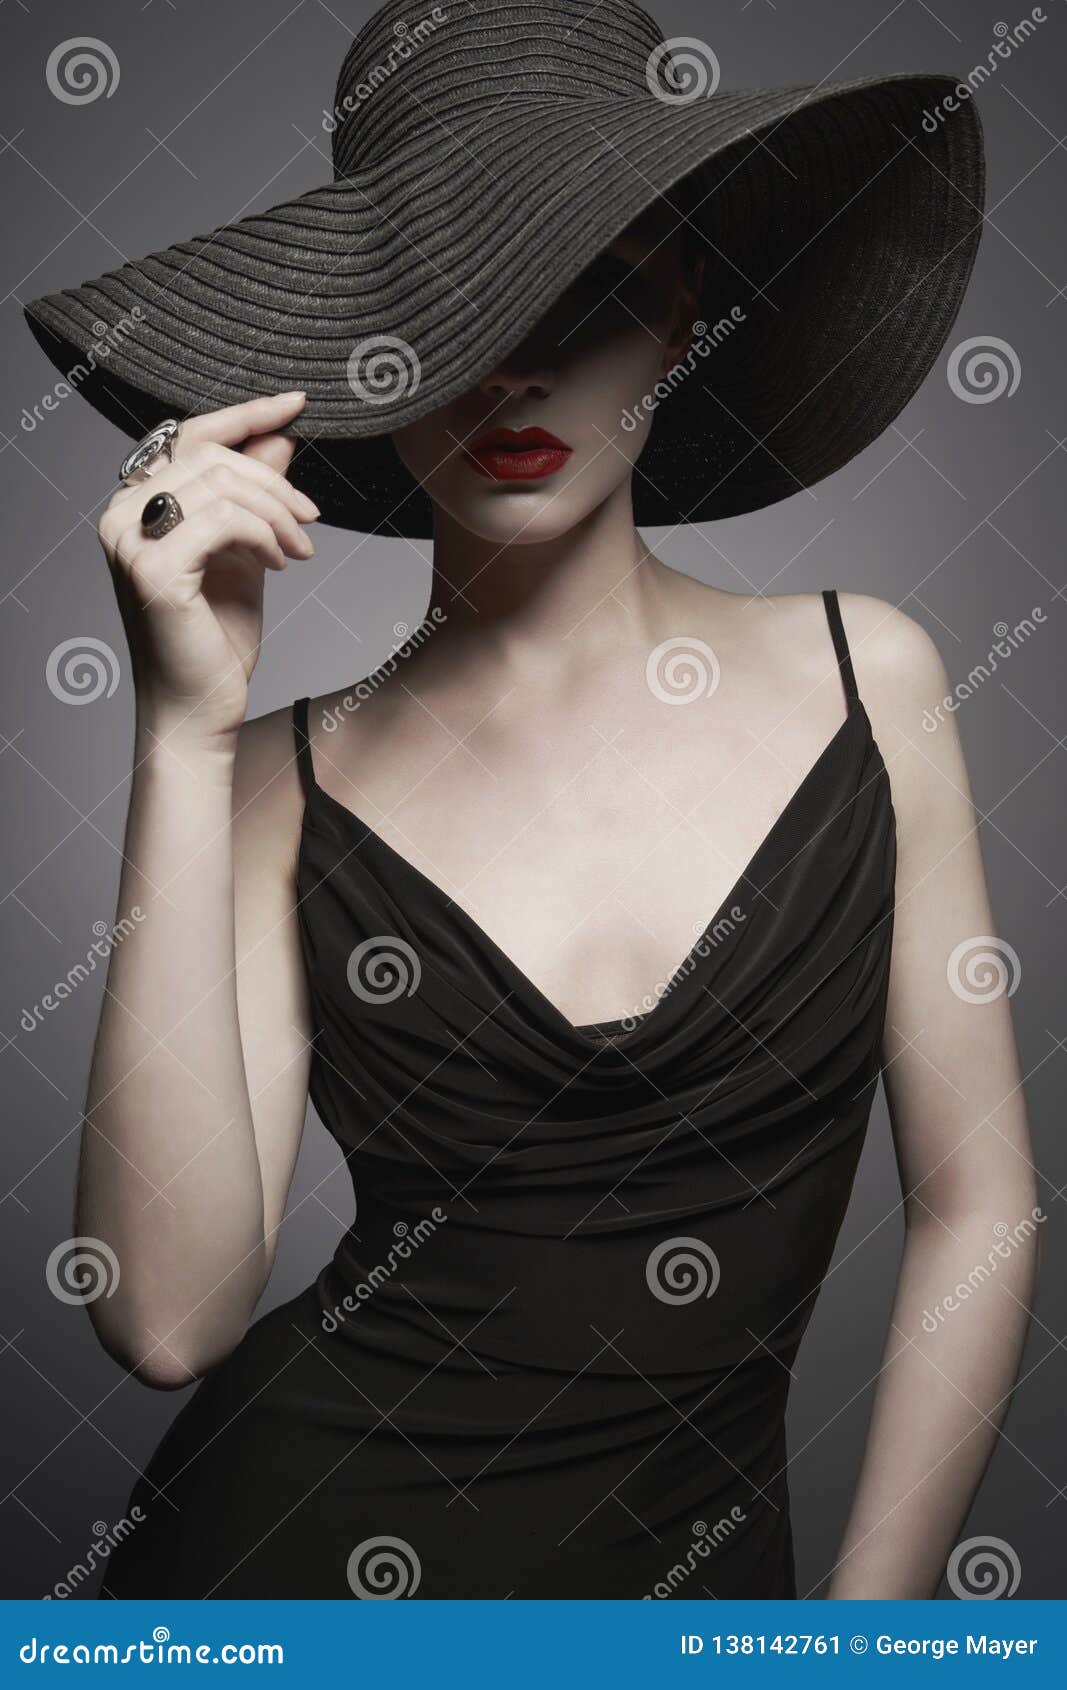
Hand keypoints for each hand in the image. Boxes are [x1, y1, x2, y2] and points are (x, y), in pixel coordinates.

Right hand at [98, 391, 316, 745]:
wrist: (200, 709)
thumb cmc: (216, 638)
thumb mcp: (246, 552)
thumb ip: (255, 495)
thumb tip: (281, 435)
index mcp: (136, 504)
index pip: (190, 435)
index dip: (247, 412)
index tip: (298, 402)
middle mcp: (122, 515)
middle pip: (211, 455)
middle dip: (274, 479)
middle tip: (312, 516)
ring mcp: (131, 540)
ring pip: (222, 485)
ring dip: (277, 513)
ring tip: (301, 549)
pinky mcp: (154, 568)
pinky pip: (225, 520)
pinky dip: (264, 536)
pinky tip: (280, 565)